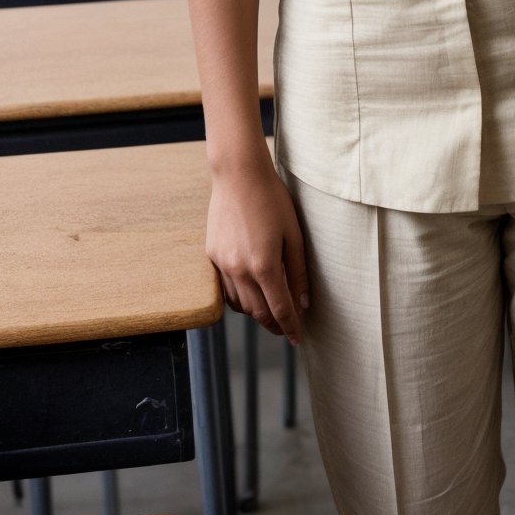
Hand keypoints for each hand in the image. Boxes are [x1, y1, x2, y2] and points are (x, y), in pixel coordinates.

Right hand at [206, 154, 309, 343]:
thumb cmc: (273, 200)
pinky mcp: (211, 255)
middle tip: (288, 328)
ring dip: (256, 313)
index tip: (298, 339)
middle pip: (258, 312)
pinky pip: (225, 289)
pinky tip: (251, 294)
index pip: (280, 310)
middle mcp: (239, 270)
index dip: (291, 328)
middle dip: (274, 324)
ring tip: (271, 311)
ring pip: (240, 305)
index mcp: (264, 266)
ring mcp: (222, 264)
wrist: (238, 175)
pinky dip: (239, 299)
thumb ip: (298, 271)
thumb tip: (303, 303)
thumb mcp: (294, 234)